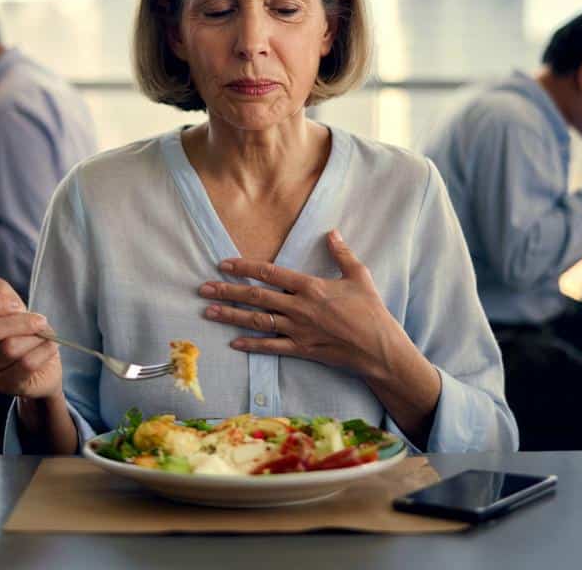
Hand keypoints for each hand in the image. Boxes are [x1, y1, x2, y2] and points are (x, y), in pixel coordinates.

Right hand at [0, 278, 62, 398]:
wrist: (43, 366)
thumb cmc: (26, 334)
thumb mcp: (17, 309)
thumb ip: (2, 293)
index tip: (18, 305)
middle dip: (23, 322)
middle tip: (41, 321)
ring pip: (10, 348)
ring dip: (35, 339)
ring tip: (46, 338)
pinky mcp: (2, 385)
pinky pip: (25, 364)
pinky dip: (43, 352)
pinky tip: (50, 347)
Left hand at [197, 230, 413, 380]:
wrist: (378, 347)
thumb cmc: (370, 310)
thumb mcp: (359, 275)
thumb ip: (341, 253)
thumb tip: (332, 232)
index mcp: (310, 286)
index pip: (270, 273)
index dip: (244, 267)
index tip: (224, 264)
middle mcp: (299, 307)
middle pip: (256, 297)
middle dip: (227, 292)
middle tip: (203, 289)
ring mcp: (298, 330)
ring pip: (257, 321)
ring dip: (231, 316)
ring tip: (209, 312)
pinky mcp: (301, 349)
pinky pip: (271, 347)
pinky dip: (251, 345)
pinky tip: (234, 342)